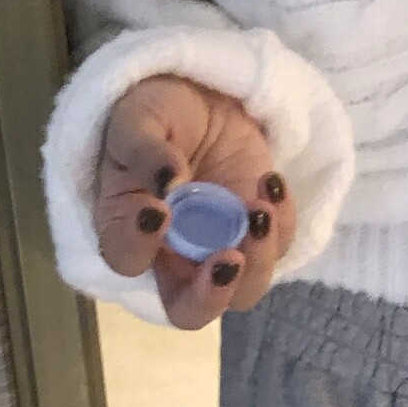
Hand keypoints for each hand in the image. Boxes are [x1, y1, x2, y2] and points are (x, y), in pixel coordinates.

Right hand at [95, 76, 297, 328]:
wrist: (203, 96)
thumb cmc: (157, 112)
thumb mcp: (138, 119)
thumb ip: (144, 151)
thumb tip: (168, 181)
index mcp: (126, 227)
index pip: (125, 259)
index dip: (140, 246)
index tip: (157, 210)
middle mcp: (171, 255)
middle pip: (189, 310)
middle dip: (211, 296)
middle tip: (228, 258)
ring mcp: (218, 248)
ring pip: (242, 291)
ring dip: (257, 260)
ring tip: (260, 209)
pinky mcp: (257, 231)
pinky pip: (277, 246)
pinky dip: (282, 223)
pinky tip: (272, 181)